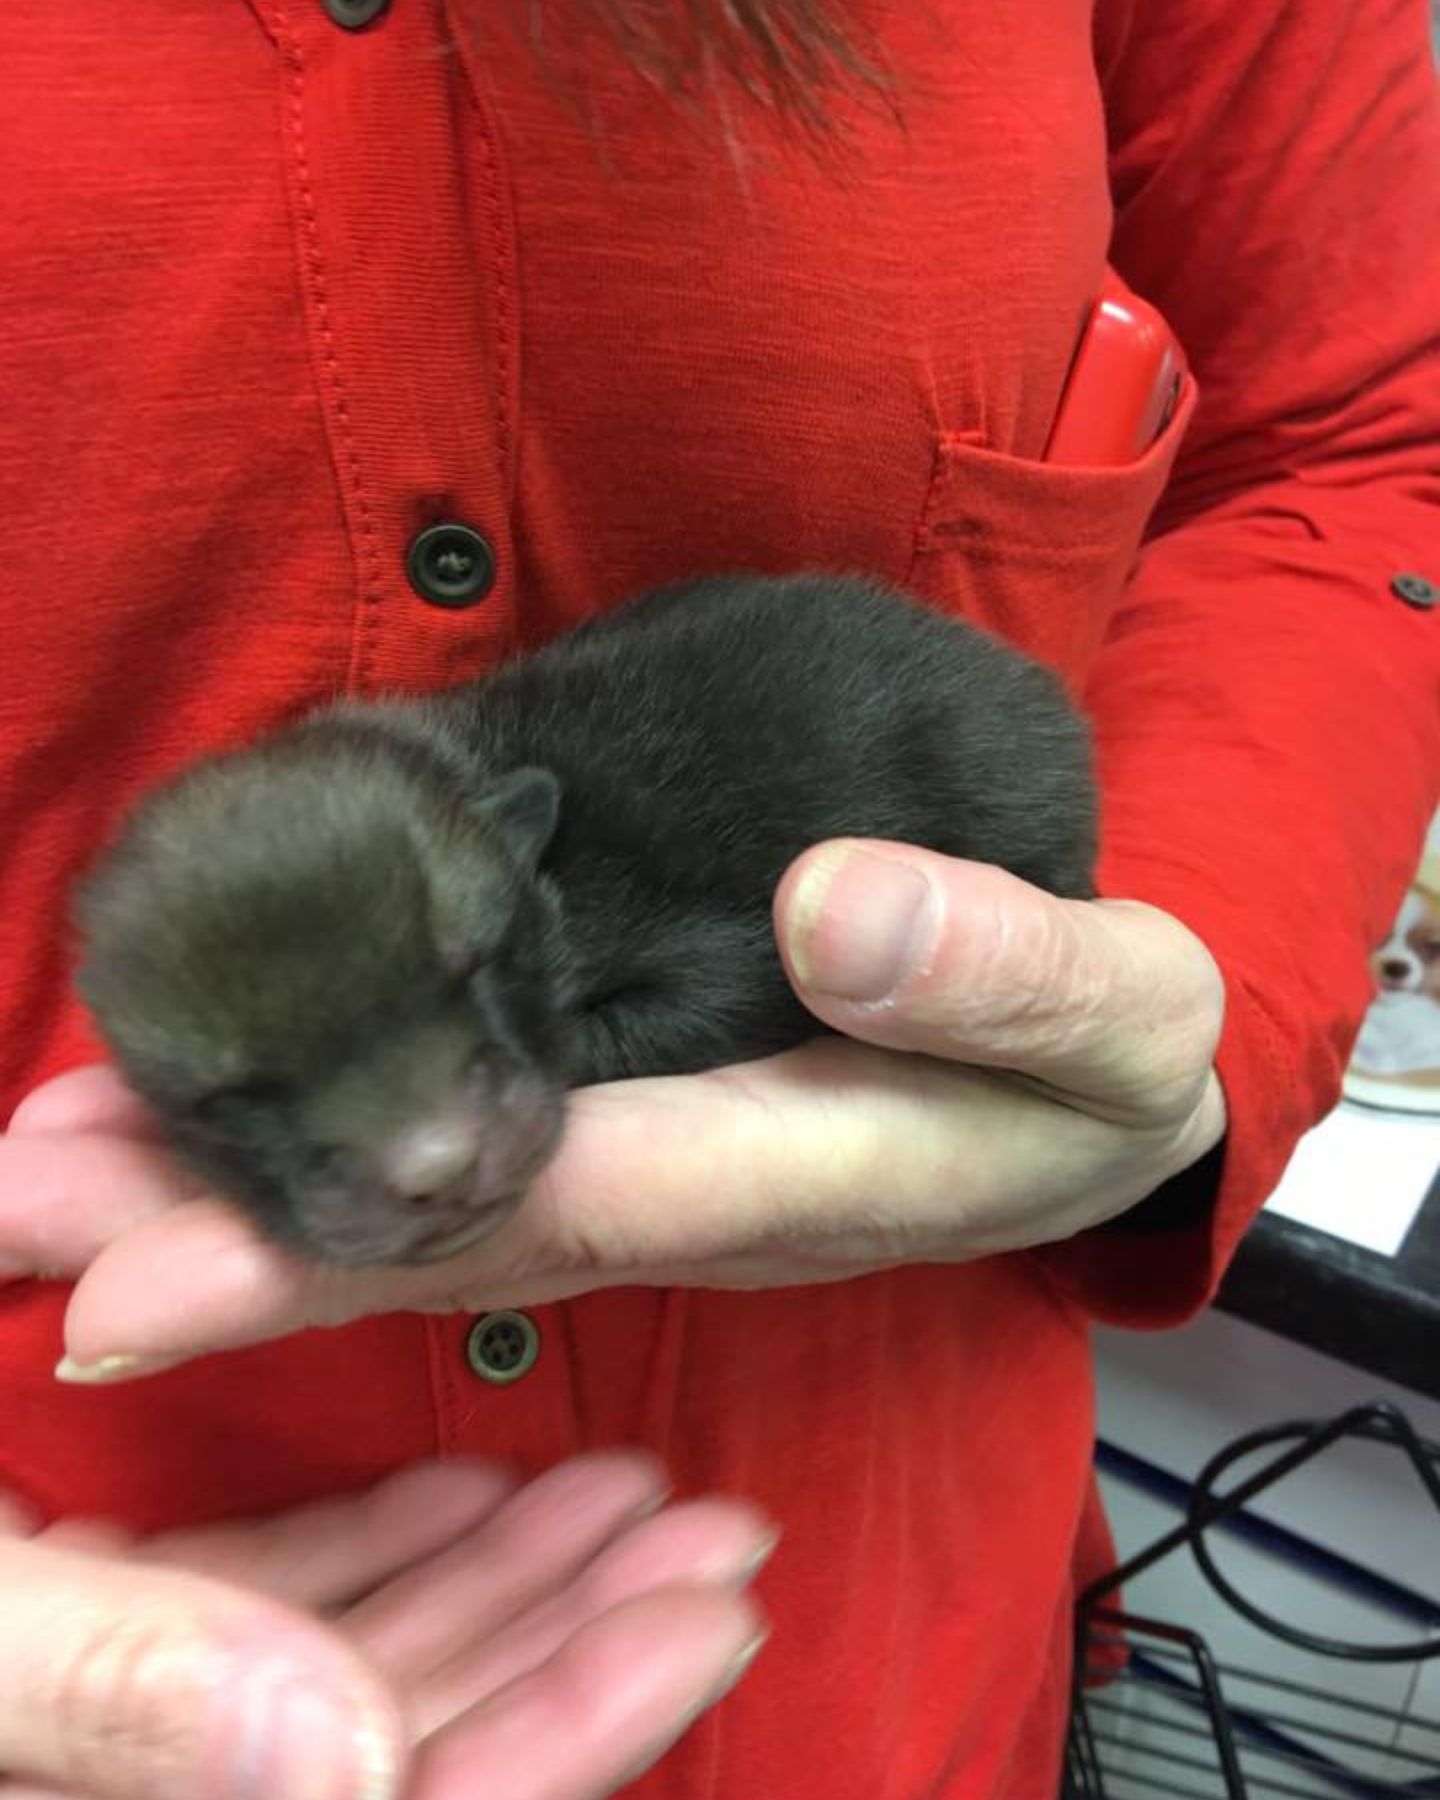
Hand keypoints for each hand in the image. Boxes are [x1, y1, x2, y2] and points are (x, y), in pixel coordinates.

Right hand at [0, 1453, 770, 1799]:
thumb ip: (103, 1685)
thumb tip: (348, 1764)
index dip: (564, 1736)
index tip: (708, 1622)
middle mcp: (122, 1775)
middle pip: (395, 1745)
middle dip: (571, 1636)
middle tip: (715, 1533)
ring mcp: (106, 1706)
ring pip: (343, 1667)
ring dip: (493, 1574)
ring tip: (628, 1489)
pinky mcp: (85, 1622)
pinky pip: (257, 1607)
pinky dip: (371, 1547)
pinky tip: (470, 1483)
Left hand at [2, 847, 1225, 1373]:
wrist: (1099, 1094)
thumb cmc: (1107, 1053)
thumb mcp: (1118, 1008)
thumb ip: (1002, 969)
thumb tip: (839, 911)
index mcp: (808, 1175)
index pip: (561, 1204)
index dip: (361, 1232)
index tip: (146, 1272)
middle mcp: (697, 1197)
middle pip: (444, 1225)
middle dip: (232, 1231)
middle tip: (23, 1212)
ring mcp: (657, 1168)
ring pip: (434, 1191)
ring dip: (249, 1183)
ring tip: (58, 1168)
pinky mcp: (642, 1122)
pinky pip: (470, 1142)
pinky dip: (339, 1131)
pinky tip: (227, 1106)